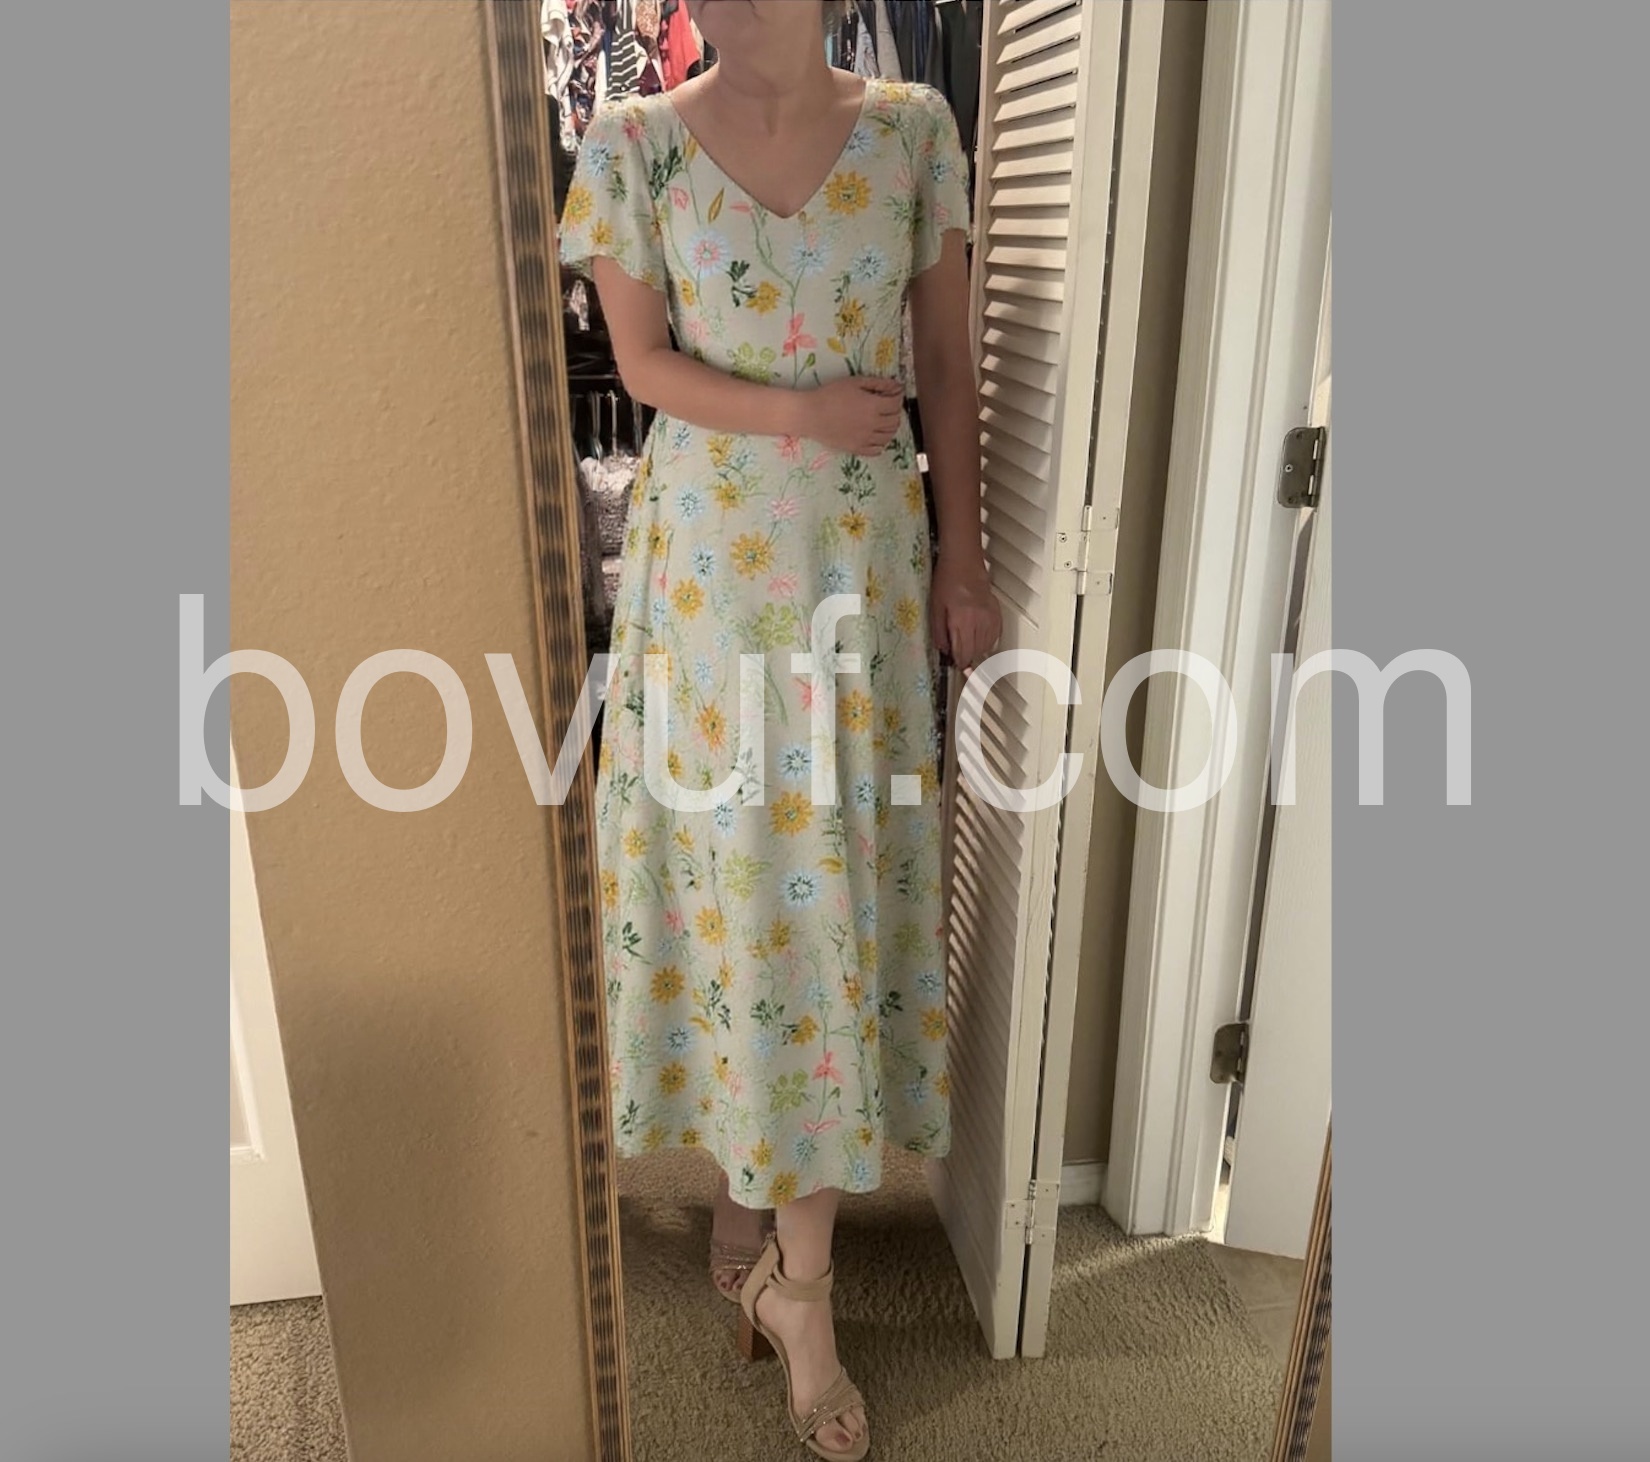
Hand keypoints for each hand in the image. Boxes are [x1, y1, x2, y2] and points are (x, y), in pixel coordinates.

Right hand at [801, 376, 904, 455]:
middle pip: (895, 421)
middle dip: (895, 411)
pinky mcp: (857, 449)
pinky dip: (880, 442)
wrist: (809, 415)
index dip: (897, 396)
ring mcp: (866, 439)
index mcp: (873, 406)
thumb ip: (877, 384)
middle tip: (887, 405)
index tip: (892, 393)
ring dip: (889, 427)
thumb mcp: (854, 382)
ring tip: (881, 420)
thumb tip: (896, 386)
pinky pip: (877, 450)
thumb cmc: (830, 395)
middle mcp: (873, 424)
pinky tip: (873, 434)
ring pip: (889, 436)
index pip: (896, 403)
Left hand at [930, 549, 1001, 672]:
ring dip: (977, 649)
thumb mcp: (935, 608)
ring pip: (987, 646)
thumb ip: (939, 632)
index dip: (959, 662)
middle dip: (967, 657)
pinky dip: (987, 640)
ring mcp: (990, 617)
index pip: (964, 652)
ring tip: (967, 644)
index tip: (956, 665)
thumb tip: (944, 651)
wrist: (964, 564)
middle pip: (976, 652)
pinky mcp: (997, 613)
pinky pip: (995, 636)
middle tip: (959, 655)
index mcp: (962, 620)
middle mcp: (979, 621)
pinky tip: (978, 637)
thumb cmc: (946, 582)